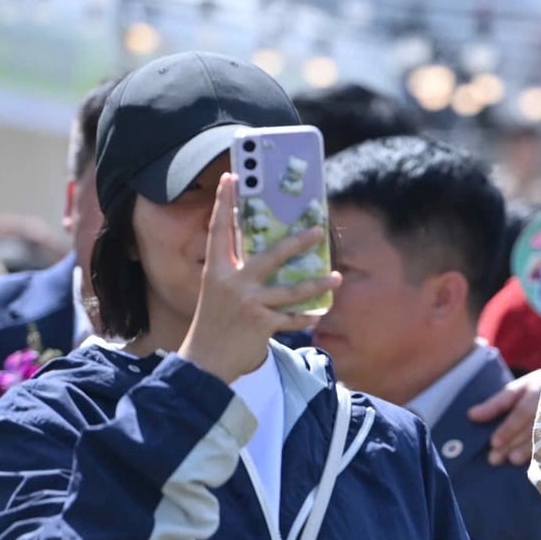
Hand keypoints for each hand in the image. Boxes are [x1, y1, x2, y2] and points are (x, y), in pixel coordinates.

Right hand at [179, 174, 339, 382]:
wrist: (204, 362)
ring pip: (291, 289)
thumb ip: (236, 272)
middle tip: (318, 230)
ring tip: (336, 276)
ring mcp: (247, 304)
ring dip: (316, 283)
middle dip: (297, 242)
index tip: (232, 177)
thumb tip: (266, 252)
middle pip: (270, 255)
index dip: (226, 204)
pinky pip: (291, 318)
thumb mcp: (218, 292)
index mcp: (216, 271)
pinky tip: (319, 314)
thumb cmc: (214, 323)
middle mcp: (231, 283)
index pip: (220, 230)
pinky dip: (306, 318)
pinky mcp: (260, 324)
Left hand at [467, 368, 540, 465]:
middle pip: (531, 426)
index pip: (522, 411)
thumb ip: (496, 403)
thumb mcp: (519, 388)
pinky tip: (537, 463)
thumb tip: (471, 416)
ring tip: (512, 460)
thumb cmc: (540, 388)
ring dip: (528, 450)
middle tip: (494, 459)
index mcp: (539, 387)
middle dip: (512, 442)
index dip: (508, 428)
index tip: (493, 443)